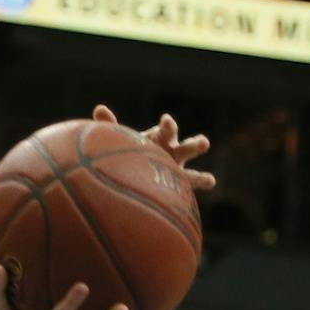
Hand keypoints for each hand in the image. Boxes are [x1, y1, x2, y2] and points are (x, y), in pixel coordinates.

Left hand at [93, 105, 216, 190]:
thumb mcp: (122, 138)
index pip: (168, 130)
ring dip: (202, 178)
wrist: (133, 169)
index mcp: (162, 138)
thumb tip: (99, 109)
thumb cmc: (130, 150)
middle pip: (188, 148)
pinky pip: (187, 194)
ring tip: (210, 182)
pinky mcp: (177, 189)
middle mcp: (174, 153)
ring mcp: (178, 172)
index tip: (166, 121)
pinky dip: (194, 195)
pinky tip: (202, 200)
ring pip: (194, 175)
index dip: (168, 125)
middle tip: (204, 144)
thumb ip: (112, 124)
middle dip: (196, 145)